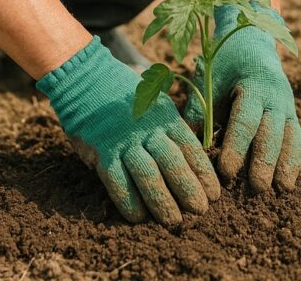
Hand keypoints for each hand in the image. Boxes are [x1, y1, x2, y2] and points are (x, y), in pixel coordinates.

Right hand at [36, 36, 219, 224]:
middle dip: (188, 189)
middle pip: (172, 162)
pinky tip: (139, 217)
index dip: (203, 172)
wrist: (85, 78)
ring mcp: (123, 140)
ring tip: (174, 222)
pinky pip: (117, 181)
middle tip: (201, 211)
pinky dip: (129, 201)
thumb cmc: (125, 94)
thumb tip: (197, 151)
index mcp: (164, 115)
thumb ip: (170, 125)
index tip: (214, 194)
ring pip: (148, 175)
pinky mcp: (101, 151)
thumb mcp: (154, 101)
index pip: (189, 147)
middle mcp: (147, 128)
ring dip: (162, 201)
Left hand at [184, 3, 300, 190]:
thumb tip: (189, 146)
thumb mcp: (210, 77)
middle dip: (265, 162)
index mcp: (253, 84)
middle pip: (272, 132)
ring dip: (286, 165)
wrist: (252, 38)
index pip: (245, 120)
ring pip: (291, 137)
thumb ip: (201, 109)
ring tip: (281, 192)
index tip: (227, 172)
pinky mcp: (292, 113)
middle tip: (257, 189)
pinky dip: (294, 160)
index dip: (236, 146)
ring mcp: (287, 104)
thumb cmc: (224, 61)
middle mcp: (275, 95)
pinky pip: (297, 139)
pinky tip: (288, 182)